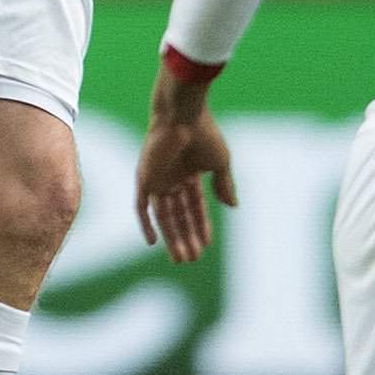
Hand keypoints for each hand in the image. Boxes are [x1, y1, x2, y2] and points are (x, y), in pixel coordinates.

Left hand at [134, 82, 237, 262]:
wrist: (182, 115)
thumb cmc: (203, 134)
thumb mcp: (220, 162)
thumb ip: (225, 185)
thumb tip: (233, 207)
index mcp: (190, 173)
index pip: (195, 206)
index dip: (201, 225)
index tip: (207, 244)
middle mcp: (172, 177)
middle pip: (178, 214)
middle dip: (186, 236)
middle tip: (192, 258)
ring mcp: (157, 178)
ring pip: (163, 215)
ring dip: (172, 236)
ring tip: (182, 257)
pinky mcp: (144, 178)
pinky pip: (141, 205)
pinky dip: (145, 223)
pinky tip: (153, 242)